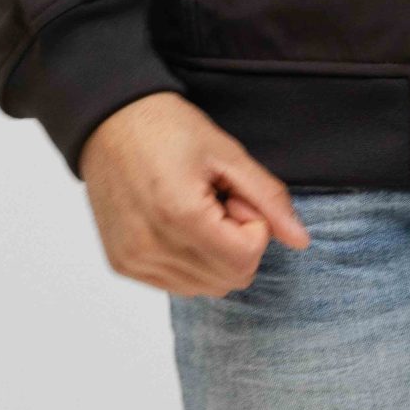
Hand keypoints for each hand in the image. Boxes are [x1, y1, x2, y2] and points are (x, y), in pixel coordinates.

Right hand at [79, 91, 310, 295]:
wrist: (108, 121)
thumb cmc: (166, 127)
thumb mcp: (227, 152)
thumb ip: (268, 198)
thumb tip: (301, 240)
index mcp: (180, 215)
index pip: (245, 260)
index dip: (253, 226)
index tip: (234, 194)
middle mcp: (151, 247)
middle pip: (228, 280)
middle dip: (236, 243)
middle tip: (216, 200)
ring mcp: (133, 260)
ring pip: (205, 288)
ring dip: (212, 254)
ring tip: (194, 209)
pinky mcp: (122, 265)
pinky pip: (177, 285)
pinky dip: (189, 260)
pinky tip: (175, 222)